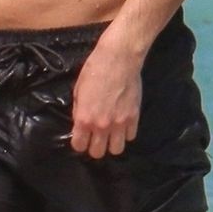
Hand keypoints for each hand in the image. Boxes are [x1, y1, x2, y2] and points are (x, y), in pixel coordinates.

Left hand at [69, 43, 142, 157]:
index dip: (79, 143)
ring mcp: (120, 123)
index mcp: (84, 119)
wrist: (119, 59)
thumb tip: (80, 122)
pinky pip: (130, 137)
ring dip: (112, 143)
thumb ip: (78, 110)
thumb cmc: (94, 70)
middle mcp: (101, 125)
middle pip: (97, 153)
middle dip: (94, 147)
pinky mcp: (134, 117)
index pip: (79, 146)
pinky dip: (126, 133)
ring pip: (116, 150)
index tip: (81, 137)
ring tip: (110, 134)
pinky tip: (122, 124)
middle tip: (95, 137)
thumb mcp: (78, 90)